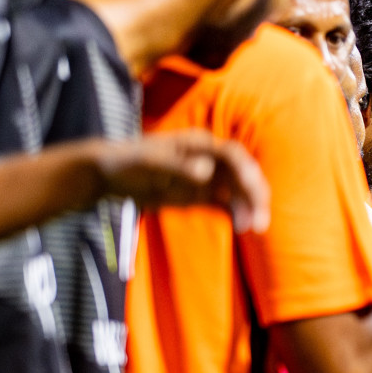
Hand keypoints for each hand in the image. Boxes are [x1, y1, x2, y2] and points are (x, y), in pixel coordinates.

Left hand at [95, 131, 269, 233]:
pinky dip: (237, 214)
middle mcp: (209, 159)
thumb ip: (178, 166)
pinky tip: (242, 228)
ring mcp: (207, 178)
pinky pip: (227, 204)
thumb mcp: (149, 162)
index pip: (233, 155)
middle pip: (243, 174)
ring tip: (256, 228)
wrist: (110, 175)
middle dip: (256, 195)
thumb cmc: (127, 162)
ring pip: (239, 191)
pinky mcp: (201, 195)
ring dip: (250, 207)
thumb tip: (207, 173)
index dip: (247, 170)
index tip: (253, 189)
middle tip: (261, 221)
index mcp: (200, 144)